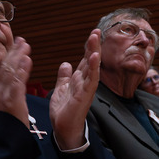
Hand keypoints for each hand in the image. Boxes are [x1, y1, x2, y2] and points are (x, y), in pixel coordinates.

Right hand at [0, 37, 32, 125]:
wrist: (5, 140)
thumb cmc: (10, 125)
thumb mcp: (8, 106)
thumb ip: (9, 94)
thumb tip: (12, 84)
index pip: (4, 70)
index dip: (10, 56)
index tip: (17, 46)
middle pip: (5, 67)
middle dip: (14, 52)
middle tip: (22, 40)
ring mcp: (5, 96)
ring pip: (10, 71)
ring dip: (18, 57)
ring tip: (25, 46)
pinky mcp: (12, 101)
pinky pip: (16, 83)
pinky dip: (21, 70)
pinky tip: (26, 60)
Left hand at [50, 30, 100, 148]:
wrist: (64, 129)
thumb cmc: (64, 111)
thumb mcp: (61, 89)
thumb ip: (64, 76)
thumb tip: (65, 63)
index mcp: (79, 79)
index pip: (85, 59)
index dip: (88, 47)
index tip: (93, 34)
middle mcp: (85, 81)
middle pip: (91, 60)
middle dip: (93, 45)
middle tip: (96, 30)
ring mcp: (87, 88)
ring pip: (92, 66)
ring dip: (94, 51)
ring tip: (96, 37)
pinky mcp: (85, 95)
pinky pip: (91, 79)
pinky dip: (93, 67)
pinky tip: (95, 57)